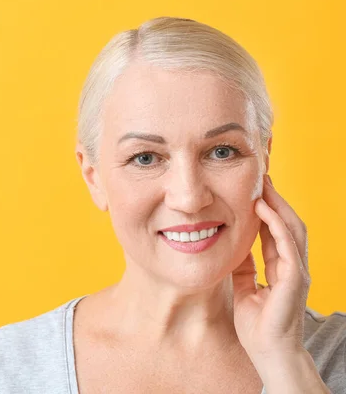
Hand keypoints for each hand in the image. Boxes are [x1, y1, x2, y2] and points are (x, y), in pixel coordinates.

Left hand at [232, 174, 310, 360]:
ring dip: (278, 205)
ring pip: (292, 229)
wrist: (267, 352)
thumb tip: (233, 248)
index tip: (254, 190)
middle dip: (275, 200)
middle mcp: (292, 266)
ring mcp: (296, 272)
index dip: (266, 210)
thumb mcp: (243, 288)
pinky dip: (276, 224)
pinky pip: (287, 245)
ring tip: (263, 186)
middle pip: (287, 224)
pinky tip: (264, 209)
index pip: (276, 231)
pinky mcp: (294, 279)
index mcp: (280, 268)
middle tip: (261, 178)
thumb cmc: (257, 325)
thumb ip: (243, 268)